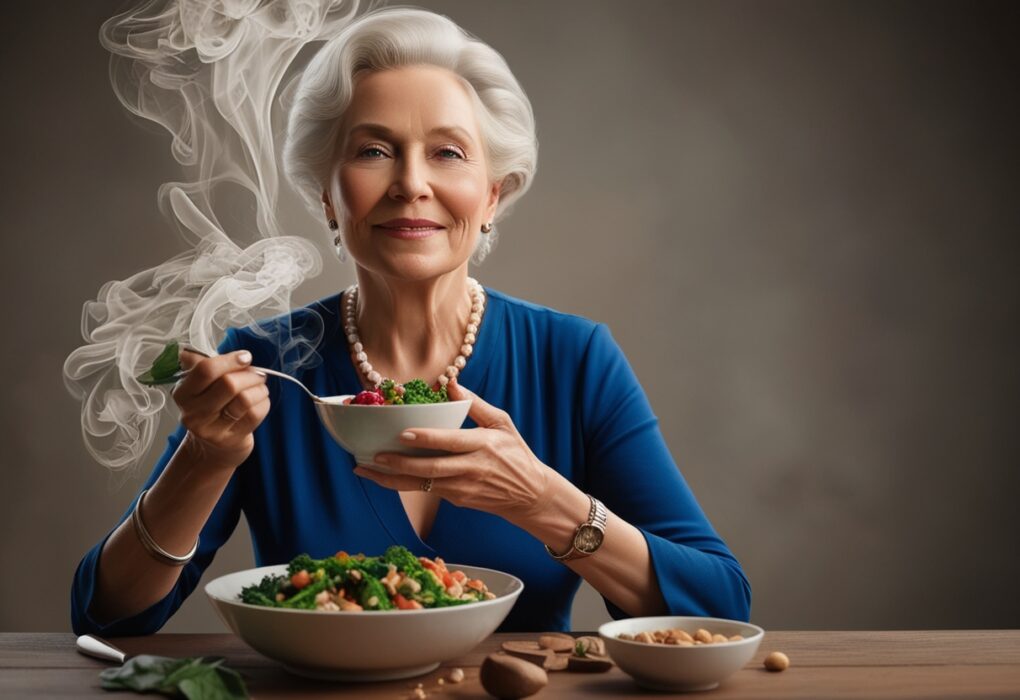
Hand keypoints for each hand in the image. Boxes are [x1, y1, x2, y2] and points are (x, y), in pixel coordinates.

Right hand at [172, 349, 269, 467]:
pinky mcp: (231, 439)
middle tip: (257, 373)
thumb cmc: (211, 407)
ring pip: (245, 399)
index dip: (230, 360)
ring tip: (260, 386)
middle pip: (229, 384)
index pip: (205, 370)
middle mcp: (193, 413)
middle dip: (249, 374)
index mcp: (183, 393)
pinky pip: (255, 413)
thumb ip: (200, 364)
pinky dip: (263, 402)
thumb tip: (197, 350)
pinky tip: (260, 400)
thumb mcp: (199, 386)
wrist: (212, 447)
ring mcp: (212, 429)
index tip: (245, 357)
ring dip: (259, 388)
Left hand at [354, 380, 552, 522]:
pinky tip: (383, 477)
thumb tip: (451, 382)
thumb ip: (476, 404)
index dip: (426, 439)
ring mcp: (462, 488)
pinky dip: (403, 484)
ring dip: (391, 479)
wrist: (529, 495)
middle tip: (373, 456)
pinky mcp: (456, 499)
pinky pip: (425, 491)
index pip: (451, 442)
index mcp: (483, 446)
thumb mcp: (502, 423)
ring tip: (365, 471)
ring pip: (422, 485)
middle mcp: (471, 469)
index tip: (403, 433)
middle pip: (431, 468)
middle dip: (399, 464)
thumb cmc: (515, 454)